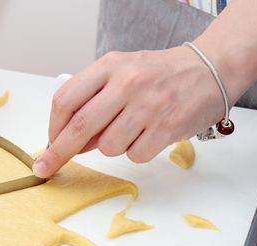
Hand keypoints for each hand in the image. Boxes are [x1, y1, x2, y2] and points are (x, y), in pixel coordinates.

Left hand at [33, 47, 226, 177]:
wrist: (210, 69)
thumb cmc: (158, 74)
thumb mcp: (120, 74)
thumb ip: (93, 102)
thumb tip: (69, 142)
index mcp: (109, 66)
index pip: (66, 100)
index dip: (52, 128)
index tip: (49, 144)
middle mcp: (127, 83)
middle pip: (79, 127)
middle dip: (58, 153)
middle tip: (46, 168)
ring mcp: (148, 105)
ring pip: (107, 147)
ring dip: (112, 147)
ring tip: (131, 129)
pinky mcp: (167, 126)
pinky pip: (134, 156)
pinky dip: (136, 151)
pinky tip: (149, 134)